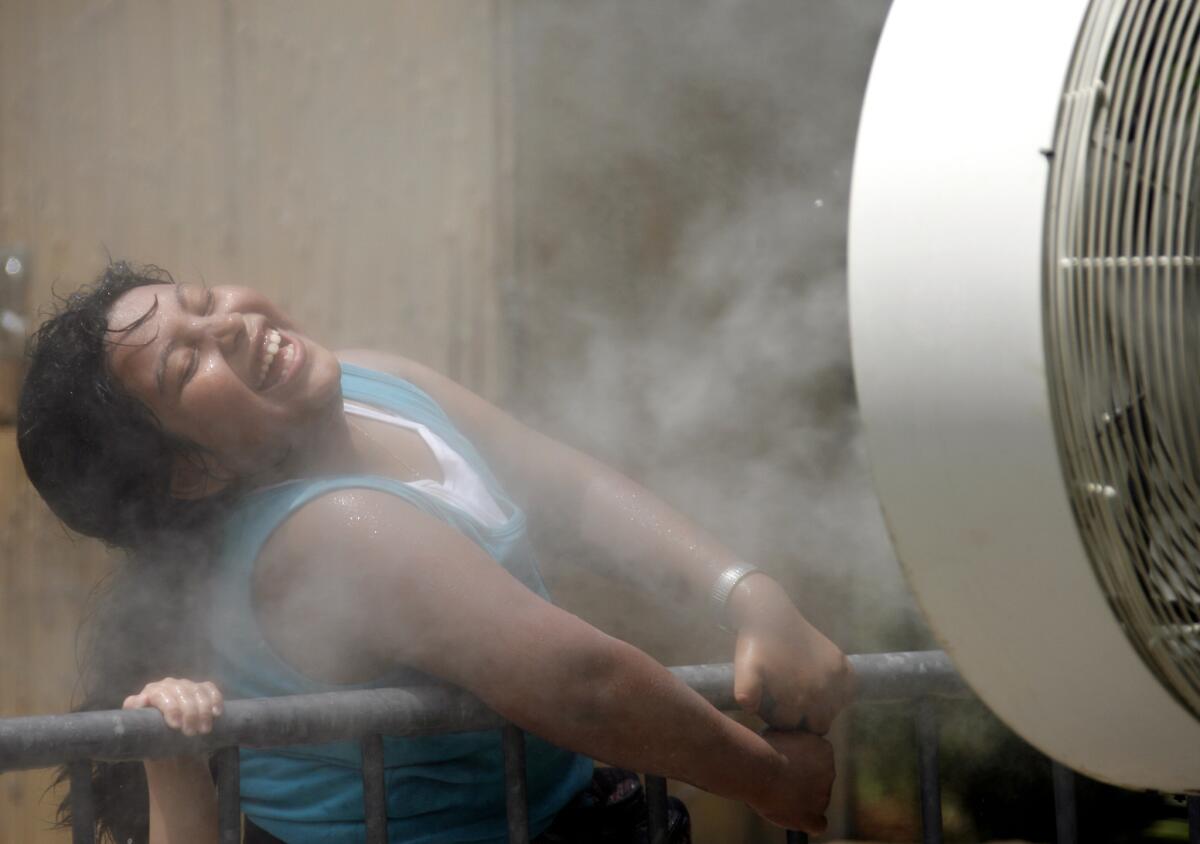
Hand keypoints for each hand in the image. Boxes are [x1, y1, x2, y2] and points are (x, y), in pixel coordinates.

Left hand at [123, 678, 223, 736]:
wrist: (168, 742)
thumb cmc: (151, 735)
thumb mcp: (140, 727)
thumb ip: (136, 712)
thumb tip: (140, 700)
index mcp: (151, 692)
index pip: (161, 694)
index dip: (170, 708)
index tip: (176, 726)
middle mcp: (168, 684)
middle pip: (182, 692)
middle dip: (189, 713)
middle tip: (191, 733)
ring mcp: (186, 685)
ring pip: (197, 691)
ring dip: (203, 710)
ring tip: (204, 730)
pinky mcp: (201, 688)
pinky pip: (209, 689)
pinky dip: (215, 699)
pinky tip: (216, 713)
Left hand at [730, 575, 853, 733]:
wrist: (771, 615)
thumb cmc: (757, 645)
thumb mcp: (745, 668)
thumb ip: (746, 690)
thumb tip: (749, 707)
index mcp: (798, 699)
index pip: (792, 726)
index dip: (779, 717)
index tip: (771, 704)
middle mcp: (822, 693)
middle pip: (816, 724)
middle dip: (802, 716)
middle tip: (787, 697)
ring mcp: (836, 679)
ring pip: (833, 710)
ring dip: (820, 705)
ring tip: (800, 687)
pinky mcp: (844, 665)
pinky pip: (849, 691)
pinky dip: (840, 691)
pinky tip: (821, 682)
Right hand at [747, 729, 834, 832]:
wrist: (758, 768)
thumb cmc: (762, 747)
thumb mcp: (782, 734)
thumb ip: (794, 742)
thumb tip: (790, 748)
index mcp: (824, 749)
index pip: (819, 760)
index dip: (801, 763)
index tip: (786, 763)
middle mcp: (830, 772)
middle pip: (819, 781)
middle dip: (802, 782)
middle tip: (779, 781)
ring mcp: (823, 796)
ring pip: (816, 802)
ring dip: (800, 800)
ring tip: (776, 794)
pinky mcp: (813, 816)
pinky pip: (817, 825)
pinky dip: (807, 823)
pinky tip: (794, 818)